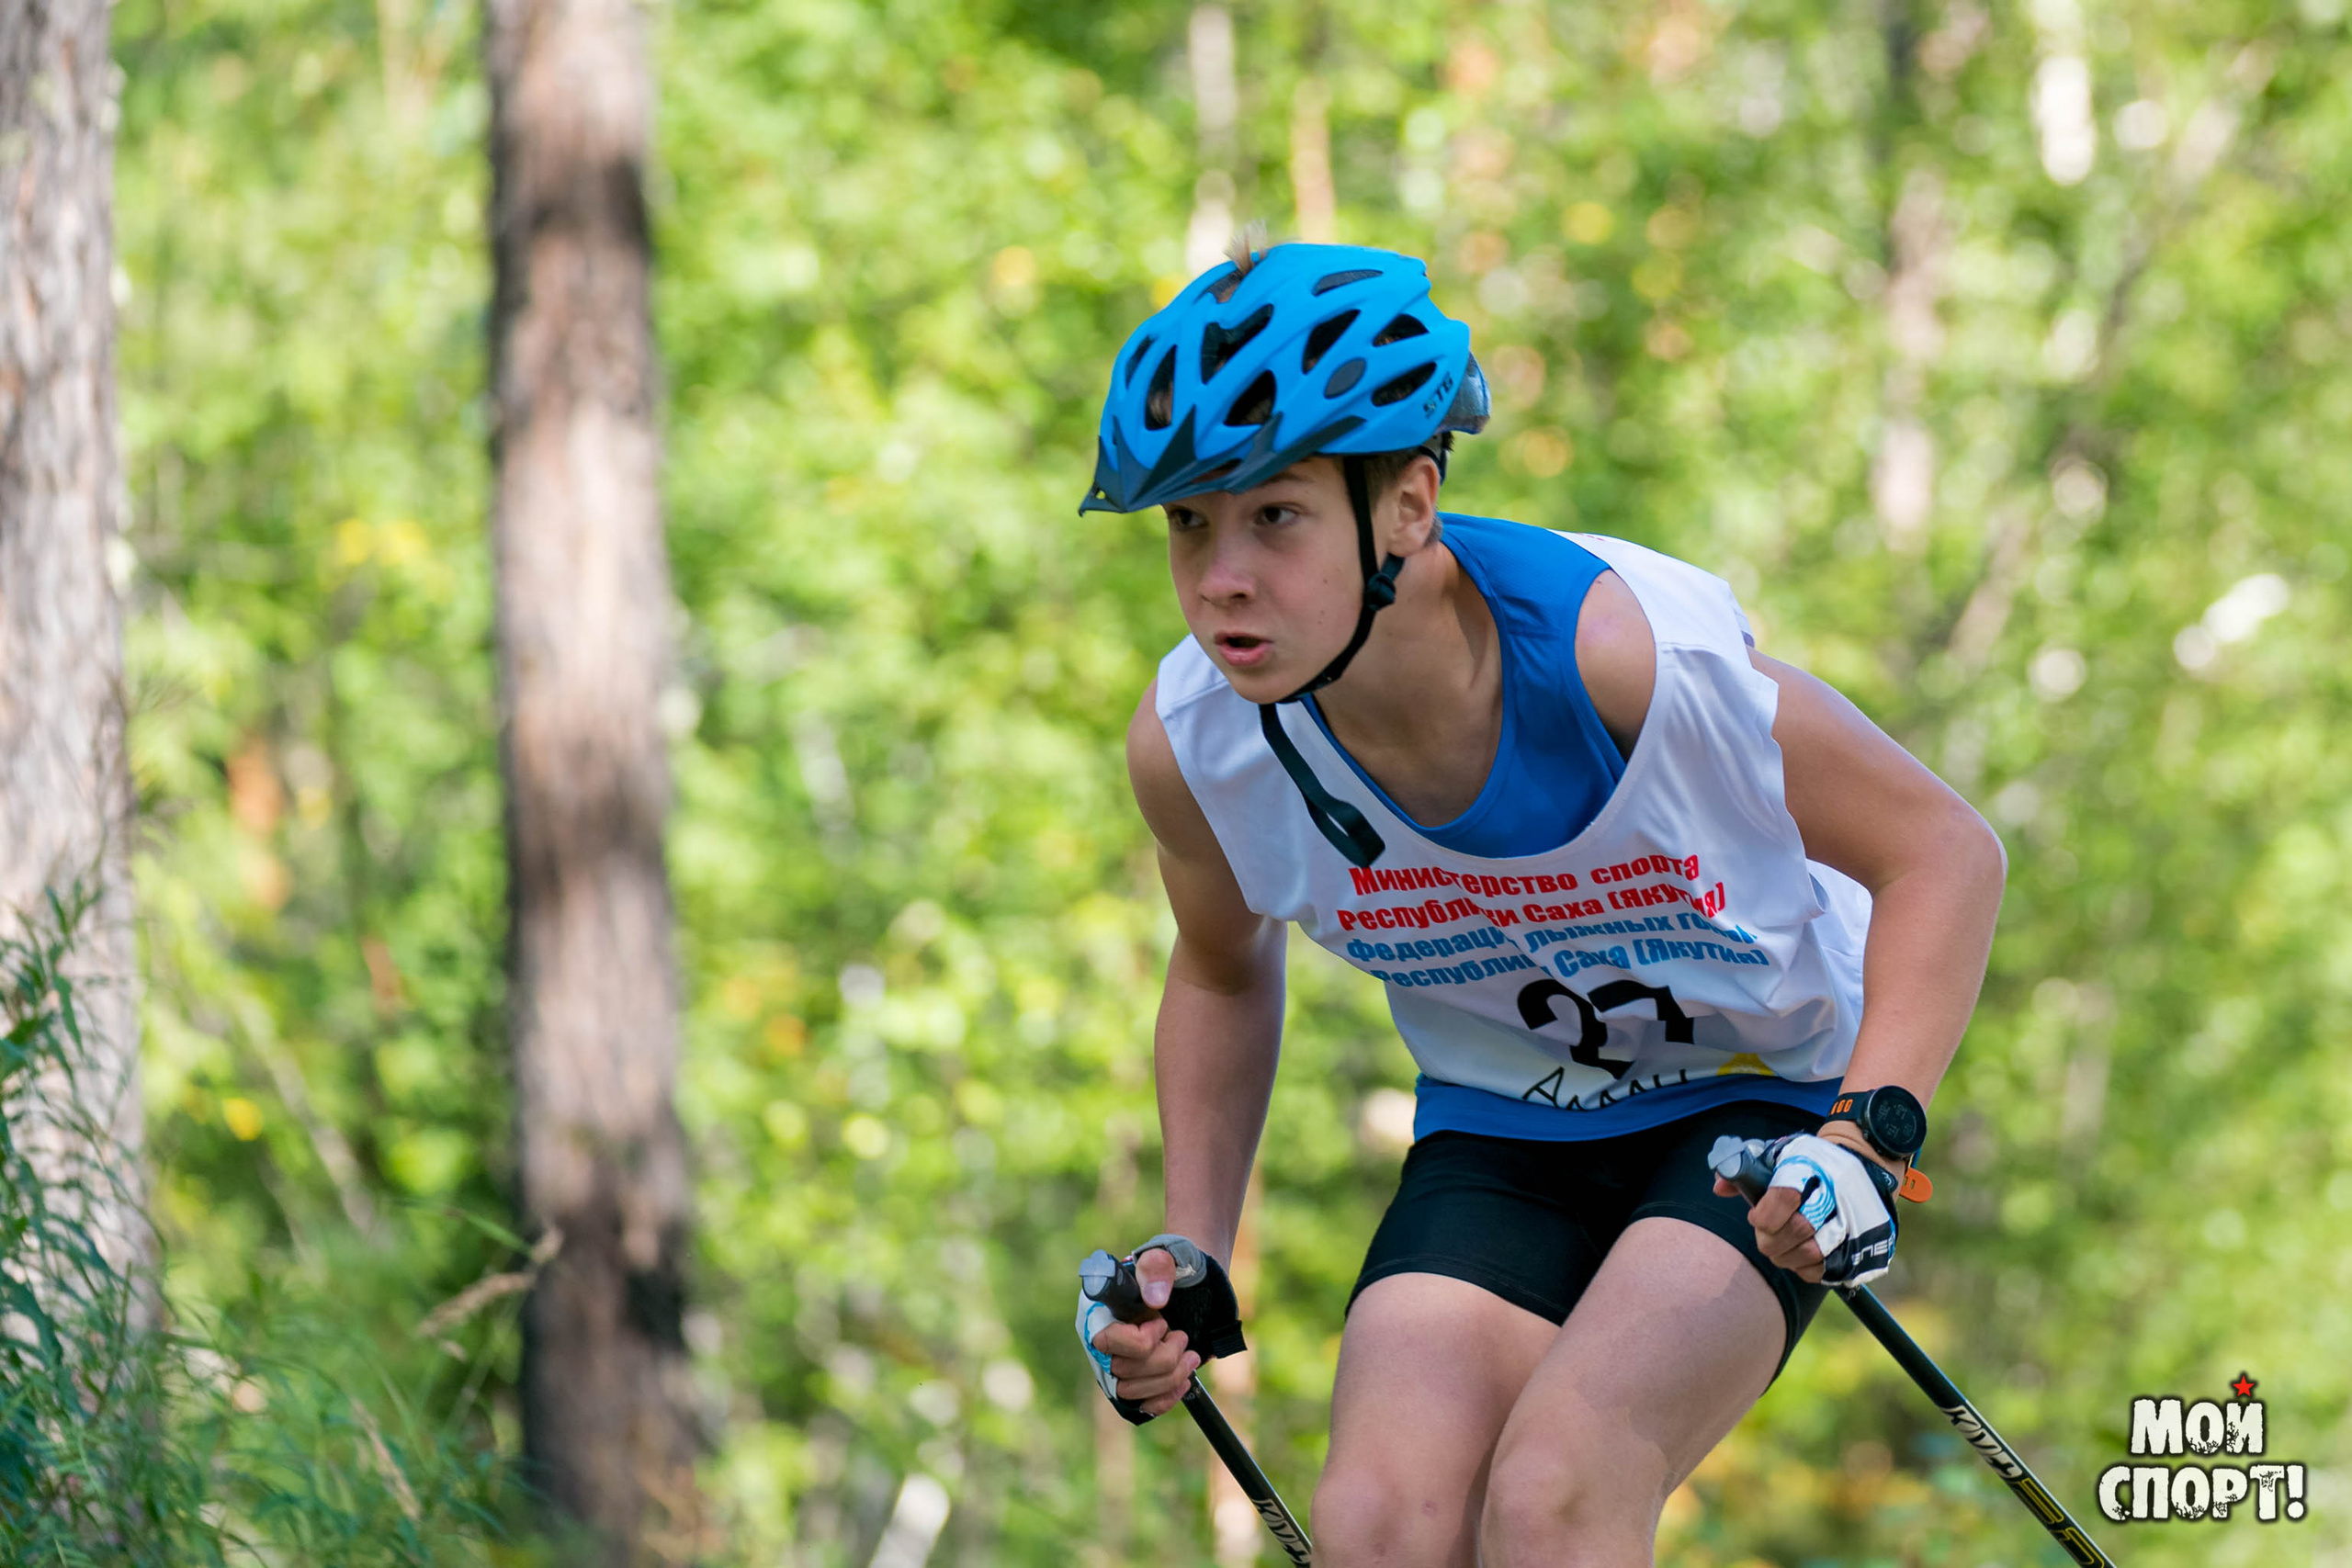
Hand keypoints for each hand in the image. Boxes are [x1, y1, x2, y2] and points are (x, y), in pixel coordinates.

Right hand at [1089, 1248, 1200, 1418]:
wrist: (1181, 1286)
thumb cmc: (1167, 1271)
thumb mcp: (1163, 1259)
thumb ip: (1158, 1269)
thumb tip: (1155, 1300)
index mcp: (1097, 1312)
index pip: (1107, 1342)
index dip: (1142, 1339)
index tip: (1161, 1321)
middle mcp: (1097, 1344)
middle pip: (1124, 1371)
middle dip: (1164, 1358)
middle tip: (1182, 1337)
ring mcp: (1111, 1366)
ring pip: (1132, 1391)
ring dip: (1170, 1377)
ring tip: (1190, 1357)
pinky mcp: (1129, 1384)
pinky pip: (1140, 1406)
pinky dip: (1165, 1398)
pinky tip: (1184, 1381)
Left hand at [1712, 1131, 1897, 1285]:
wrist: (1863, 1162)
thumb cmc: (1809, 1162)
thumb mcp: (1778, 1154)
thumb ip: (1746, 1170)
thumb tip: (1719, 1188)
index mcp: (1811, 1165)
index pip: (1784, 1197)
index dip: (1763, 1215)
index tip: (1755, 1216)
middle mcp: (1837, 1192)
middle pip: (1798, 1229)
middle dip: (1771, 1240)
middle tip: (1764, 1236)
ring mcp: (1856, 1220)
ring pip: (1813, 1253)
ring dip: (1786, 1257)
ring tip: (1780, 1247)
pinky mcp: (1867, 1243)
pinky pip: (1829, 1269)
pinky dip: (1806, 1268)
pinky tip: (1800, 1254)